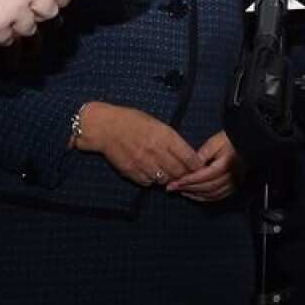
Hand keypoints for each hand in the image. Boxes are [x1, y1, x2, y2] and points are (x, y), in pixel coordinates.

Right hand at [75, 102, 204, 187]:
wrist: (105, 127)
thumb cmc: (133, 121)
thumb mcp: (157, 124)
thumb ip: (171, 139)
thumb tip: (186, 154)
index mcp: (165, 135)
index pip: (188, 157)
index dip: (196, 165)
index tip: (199, 167)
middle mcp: (155, 151)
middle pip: (178, 172)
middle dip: (184, 174)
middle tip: (185, 174)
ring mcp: (142, 163)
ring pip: (164, 180)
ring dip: (168, 178)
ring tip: (168, 173)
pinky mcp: (131, 171)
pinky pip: (148, 182)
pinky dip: (152, 180)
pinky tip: (152, 173)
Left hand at [167, 131, 242, 201]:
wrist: (248, 141)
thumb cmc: (231, 139)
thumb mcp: (215, 142)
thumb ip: (202, 154)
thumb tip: (189, 166)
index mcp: (227, 164)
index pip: (205, 175)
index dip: (189, 180)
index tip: (176, 182)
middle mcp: (232, 176)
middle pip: (207, 186)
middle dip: (189, 188)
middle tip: (173, 188)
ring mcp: (235, 182)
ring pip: (212, 194)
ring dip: (196, 194)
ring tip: (182, 191)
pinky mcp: (235, 185)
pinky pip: (219, 196)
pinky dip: (205, 197)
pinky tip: (195, 195)